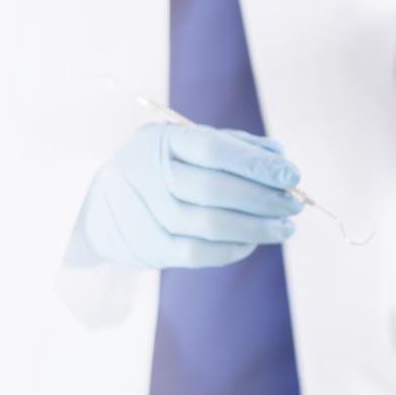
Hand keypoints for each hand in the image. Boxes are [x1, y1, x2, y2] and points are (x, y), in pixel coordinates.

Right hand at [74, 122, 303, 268]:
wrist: (101, 205)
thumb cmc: (160, 168)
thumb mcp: (186, 144)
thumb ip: (233, 145)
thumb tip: (280, 157)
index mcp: (161, 140)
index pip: (213, 149)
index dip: (255, 164)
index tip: (292, 176)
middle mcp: (148, 174)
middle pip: (214, 189)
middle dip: (263, 199)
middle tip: (294, 205)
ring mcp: (145, 213)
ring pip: (210, 226)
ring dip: (257, 228)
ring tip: (285, 228)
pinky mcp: (149, 247)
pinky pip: (200, 254)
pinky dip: (234, 248)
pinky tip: (254, 241)